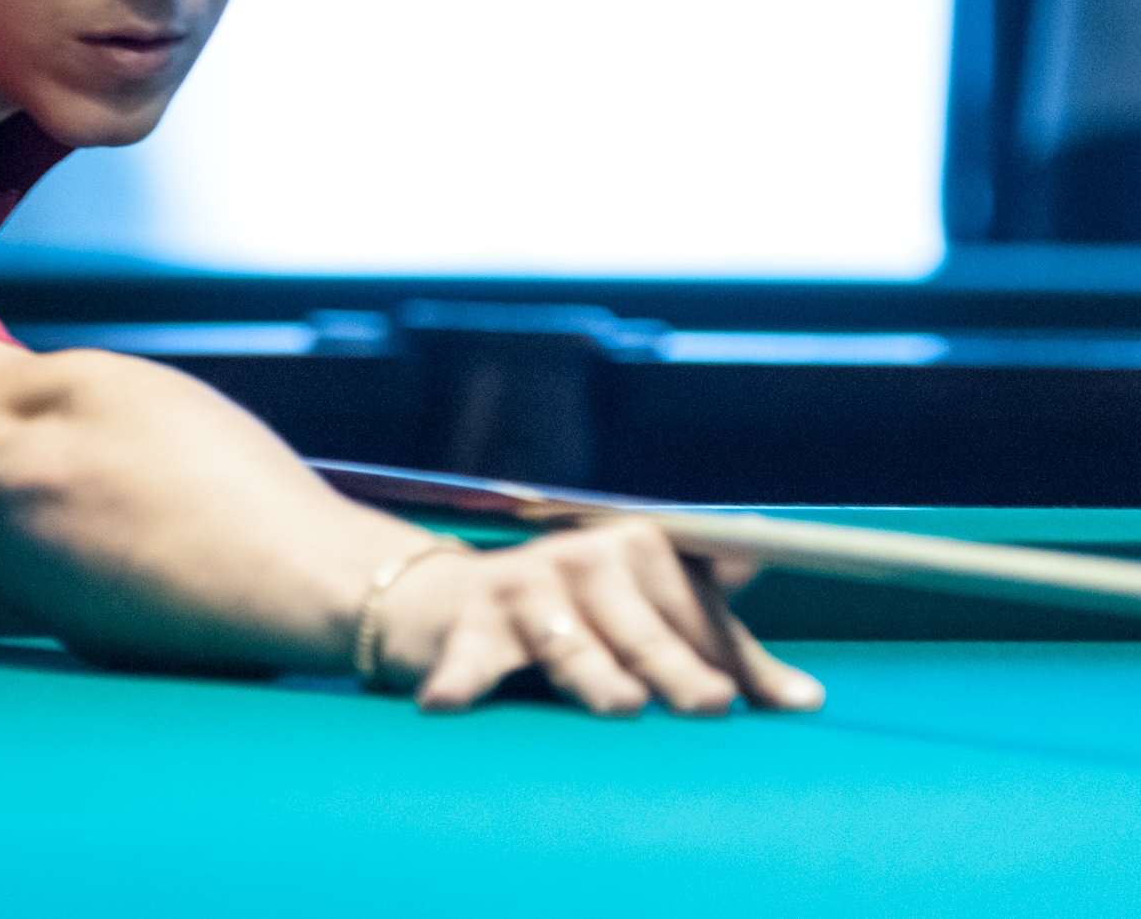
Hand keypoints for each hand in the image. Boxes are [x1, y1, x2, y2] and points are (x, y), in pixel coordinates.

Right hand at [368, 519, 825, 715]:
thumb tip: (808, 701)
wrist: (448, 600)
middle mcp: (587, 560)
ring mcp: (527, 586)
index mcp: (641, 550)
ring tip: (619, 703)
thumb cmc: (574, 614)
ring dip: (594, 674)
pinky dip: (462, 680)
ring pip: (571, 642)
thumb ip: (716, 648)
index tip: (780, 701)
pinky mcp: (469, 621)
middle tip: (712, 705)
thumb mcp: (646, 619)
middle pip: (643, 628)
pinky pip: (472, 658)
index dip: (738, 660)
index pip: (701, 613)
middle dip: (677, 666)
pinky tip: (447, 704)